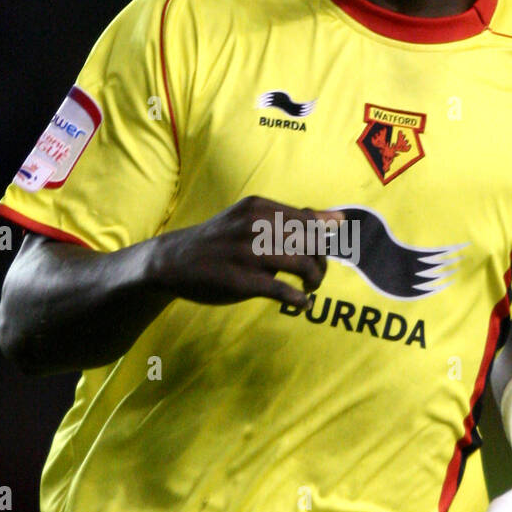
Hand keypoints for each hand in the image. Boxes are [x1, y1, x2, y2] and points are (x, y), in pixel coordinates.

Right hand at [155, 195, 345, 309]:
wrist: (174, 261)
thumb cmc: (221, 240)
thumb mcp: (248, 217)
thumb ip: (288, 219)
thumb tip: (338, 220)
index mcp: (259, 207)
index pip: (310, 220)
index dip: (324, 239)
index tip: (322, 253)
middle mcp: (255, 226)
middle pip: (312, 242)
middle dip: (321, 262)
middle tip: (315, 275)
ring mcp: (248, 253)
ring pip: (303, 265)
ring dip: (315, 280)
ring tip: (310, 288)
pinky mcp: (241, 281)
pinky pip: (284, 291)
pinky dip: (300, 300)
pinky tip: (301, 304)